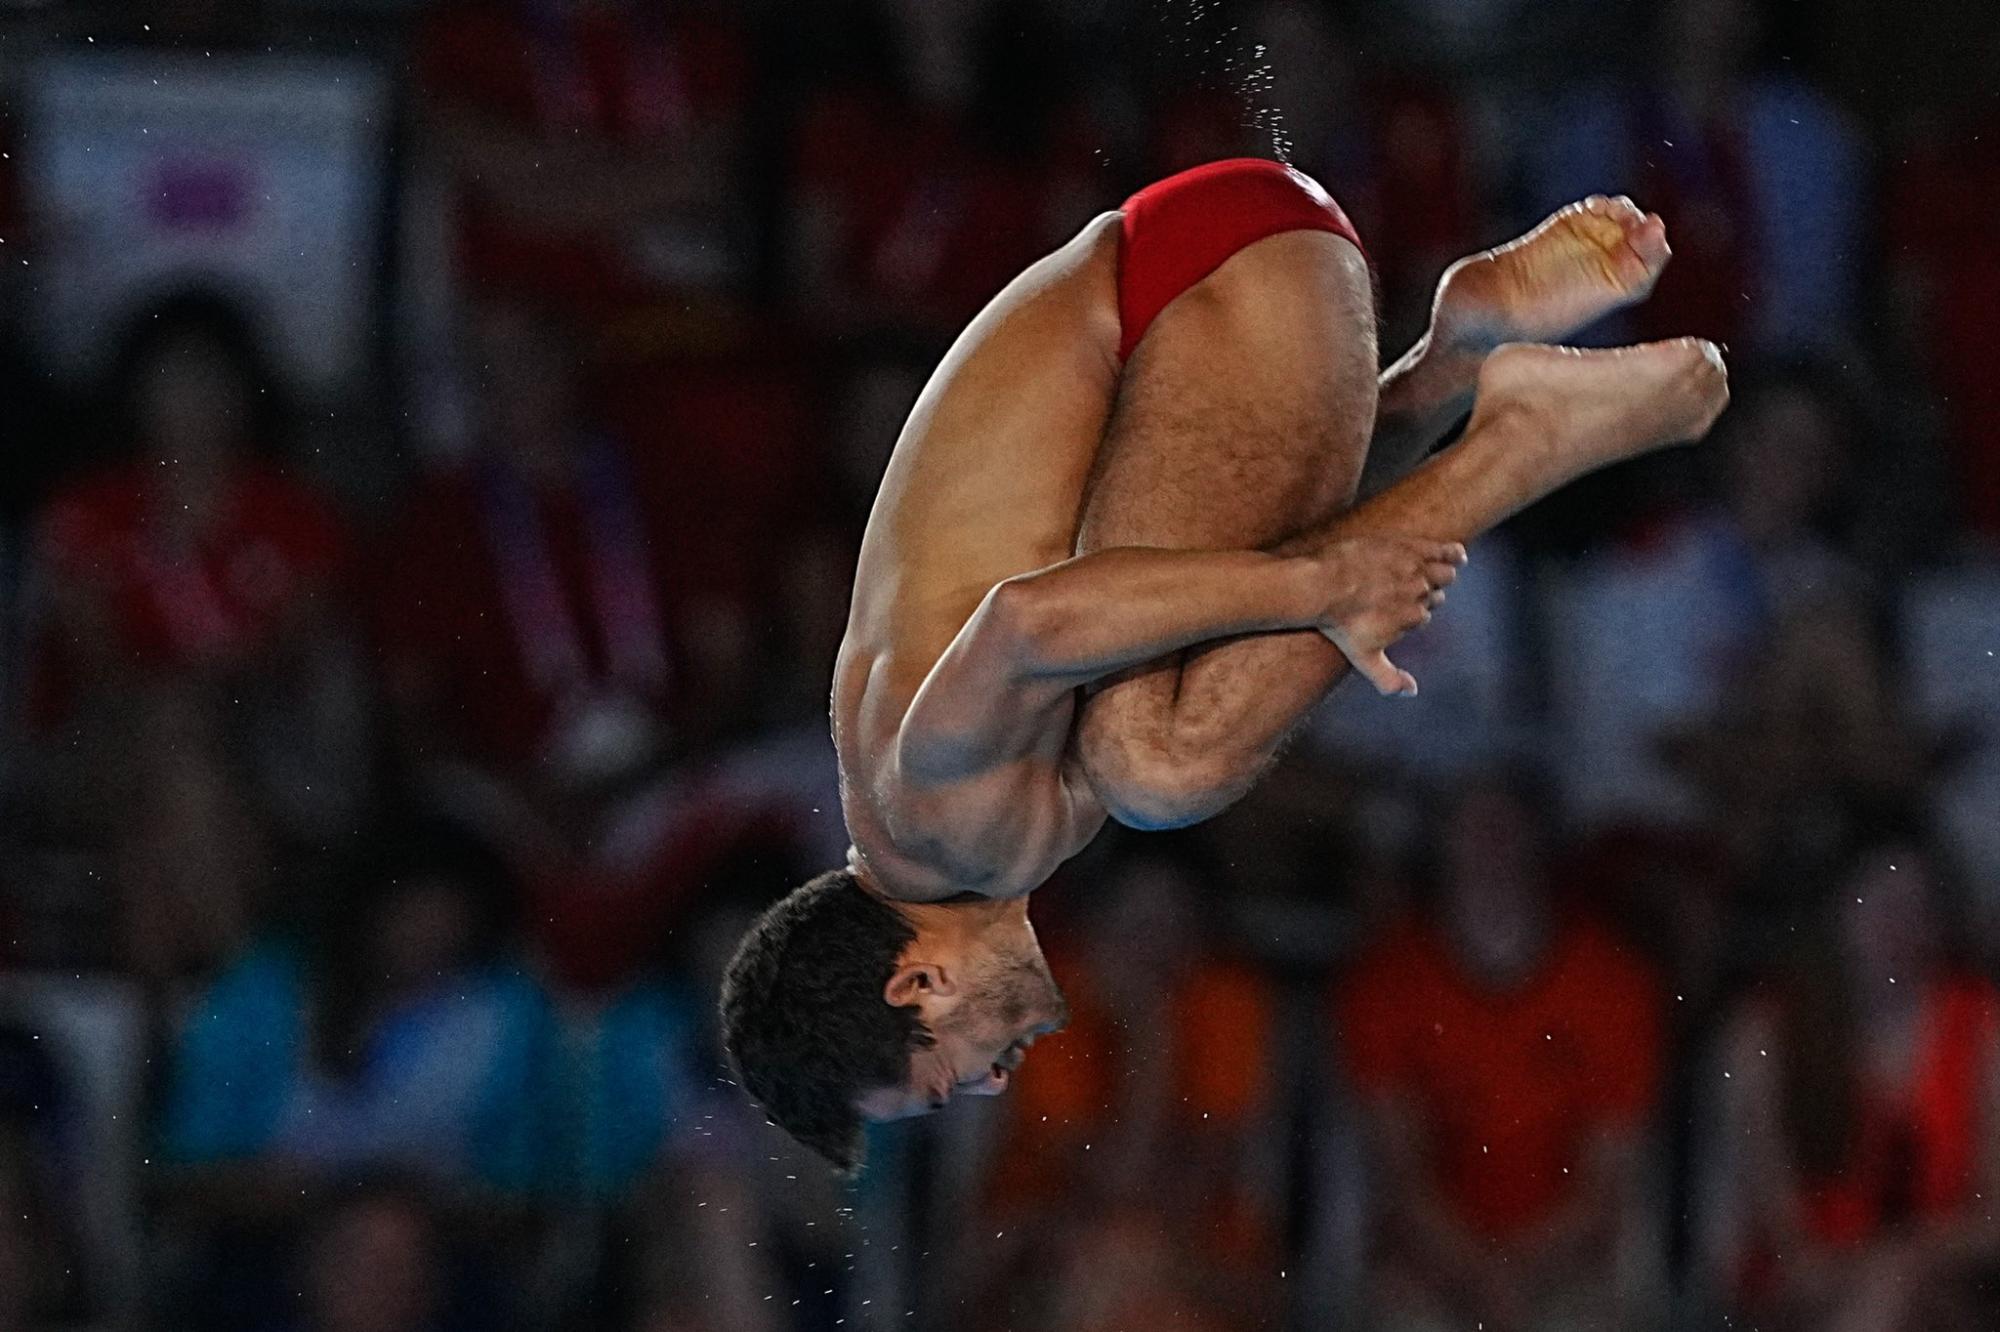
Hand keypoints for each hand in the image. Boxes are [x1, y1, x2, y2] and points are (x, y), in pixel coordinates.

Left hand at [1310, 537, 1465, 695]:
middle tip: (1405, 591)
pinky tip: (1458, 554)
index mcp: (1414, 619)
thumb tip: (1412, 692)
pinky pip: (1442, 550)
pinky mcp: (1410, 547)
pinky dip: (1452, 553)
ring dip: (1440, 575)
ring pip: (1444, 573)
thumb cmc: (1340, 623)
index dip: (1413, 613)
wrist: (1322, 586)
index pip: (1425, 616)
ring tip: (1433, 574)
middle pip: (1437, 594)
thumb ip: (1388, 679)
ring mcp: (1417, 570)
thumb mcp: (1363, 658)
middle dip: (1427, 594)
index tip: (1398, 610)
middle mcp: (1421, 594)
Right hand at [1432, 196, 1671, 351]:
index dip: (1650, 256)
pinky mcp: (1554, 237)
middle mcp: (1585, 279)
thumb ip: (1491, 307)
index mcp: (1581, 301)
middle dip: (1646, 234)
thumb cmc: (1471, 331)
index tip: (1652, 233)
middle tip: (1642, 221)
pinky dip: (1602, 208)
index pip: (1636, 280)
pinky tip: (1595, 205)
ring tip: (1612, 209)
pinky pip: (1592, 218)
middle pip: (1639, 253)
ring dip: (1625, 216)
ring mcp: (1572, 256)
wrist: (1462, 326)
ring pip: (1620, 231)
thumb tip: (1507, 300)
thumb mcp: (1482, 318)